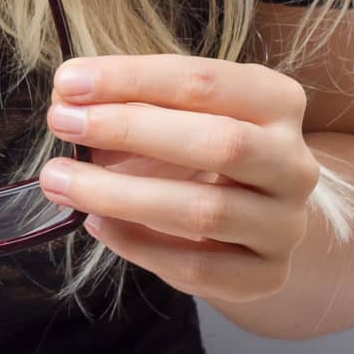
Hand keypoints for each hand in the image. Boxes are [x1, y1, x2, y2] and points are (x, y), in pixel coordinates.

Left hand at [38, 54, 321, 303]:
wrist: (251, 208)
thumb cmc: (196, 138)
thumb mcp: (170, 105)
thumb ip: (125, 96)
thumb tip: (67, 94)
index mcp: (275, 100)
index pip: (202, 81)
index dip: (130, 79)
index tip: (67, 81)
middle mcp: (294, 162)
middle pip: (219, 144)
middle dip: (129, 130)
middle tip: (60, 122)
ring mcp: (285, 223)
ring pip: (206, 212)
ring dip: (120, 195)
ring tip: (59, 181)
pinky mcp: (267, 275)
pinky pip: (199, 268)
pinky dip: (139, 245)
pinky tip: (96, 223)